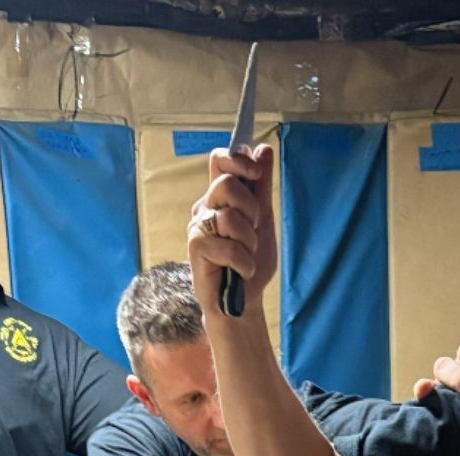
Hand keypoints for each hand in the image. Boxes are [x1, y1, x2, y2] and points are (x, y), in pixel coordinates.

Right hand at [186, 144, 275, 316]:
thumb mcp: (262, 221)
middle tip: (253, 229)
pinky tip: (241, 271)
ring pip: (230, 217)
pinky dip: (244, 262)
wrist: (241, 303)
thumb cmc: (249, 263)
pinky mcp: (196, 248)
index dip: (237, 158)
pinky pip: (228, 245)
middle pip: (226, 183)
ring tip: (247, 256)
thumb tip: (263, 148)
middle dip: (250, 208)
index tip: (256, 172)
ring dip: (249, 241)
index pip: (219, 160)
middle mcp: (205, 207)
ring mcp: (198, 227)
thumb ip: (261, 188)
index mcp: (220, 198)